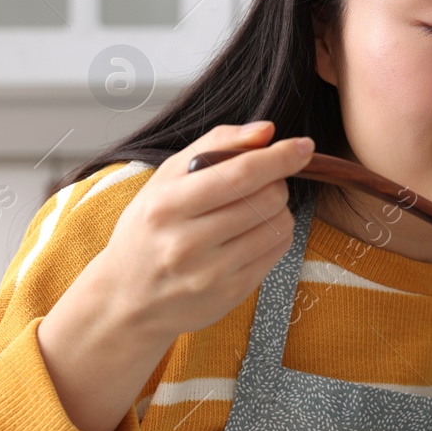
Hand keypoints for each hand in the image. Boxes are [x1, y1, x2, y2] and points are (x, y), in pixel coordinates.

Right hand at [96, 120, 314, 342]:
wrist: (128, 299)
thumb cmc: (148, 231)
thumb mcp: (164, 180)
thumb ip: (214, 145)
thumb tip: (266, 131)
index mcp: (167, 206)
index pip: (239, 174)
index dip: (279, 157)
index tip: (302, 146)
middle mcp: (187, 243)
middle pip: (266, 198)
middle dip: (276, 181)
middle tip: (261, 182)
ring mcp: (211, 273)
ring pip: (278, 225)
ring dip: (278, 209)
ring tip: (253, 208)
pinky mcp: (231, 293)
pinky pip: (278, 252)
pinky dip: (276, 233)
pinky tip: (254, 232)